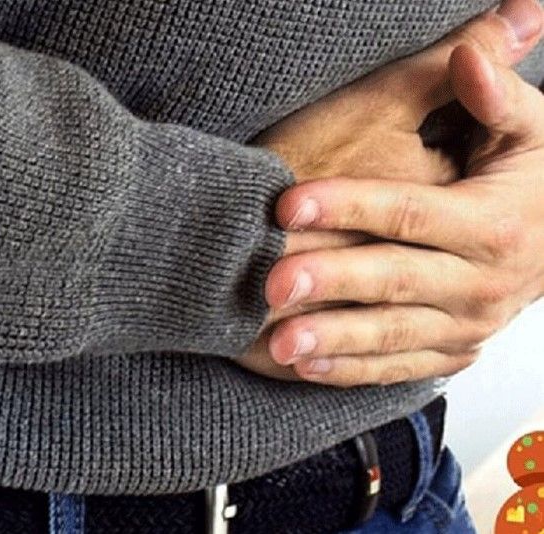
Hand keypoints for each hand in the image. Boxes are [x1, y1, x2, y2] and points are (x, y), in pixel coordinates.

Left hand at [263, 42, 543, 386]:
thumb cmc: (533, 178)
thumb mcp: (530, 130)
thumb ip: (496, 94)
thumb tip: (468, 53)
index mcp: (492, 224)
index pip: (410, 212)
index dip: (349, 204)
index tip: (289, 202)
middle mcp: (480, 282)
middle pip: (393, 280)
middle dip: (330, 282)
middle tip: (271, 283)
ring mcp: (466, 325)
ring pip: (391, 335)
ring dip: (332, 341)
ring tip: (278, 342)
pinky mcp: (452, 350)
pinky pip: (400, 366)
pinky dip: (353, 371)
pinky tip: (306, 367)